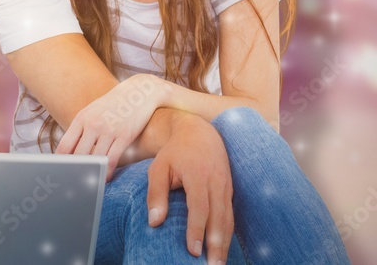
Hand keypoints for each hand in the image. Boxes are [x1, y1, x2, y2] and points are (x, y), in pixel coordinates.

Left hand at [55, 74, 164, 178]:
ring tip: (89, 184)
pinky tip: (105, 177)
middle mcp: (92, 124)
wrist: (139, 92)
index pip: (65, 146)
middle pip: (78, 156)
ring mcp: (108, 130)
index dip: (61, 162)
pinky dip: (107, 172)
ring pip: (95, 160)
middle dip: (76, 171)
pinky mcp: (124, 136)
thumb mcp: (93, 111)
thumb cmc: (114, 105)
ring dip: (92, 174)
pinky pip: (112, 159)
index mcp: (81, 118)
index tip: (60, 172)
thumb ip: (82, 128)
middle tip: (74, 184)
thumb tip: (71, 150)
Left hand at [147, 113, 233, 262]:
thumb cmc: (175, 152)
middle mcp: (217, 183)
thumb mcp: (159, 167)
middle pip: (219, 218)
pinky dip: (227, 233)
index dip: (197, 230)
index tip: (193, 250)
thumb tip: (154, 222)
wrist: (199, 133)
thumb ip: (156, 194)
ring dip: (224, 243)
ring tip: (218, 263)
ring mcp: (226, 187)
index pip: (200, 207)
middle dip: (216, 244)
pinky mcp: (230, 191)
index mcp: (199, 176)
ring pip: (228, 219)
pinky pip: (230, 215)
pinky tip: (222, 248)